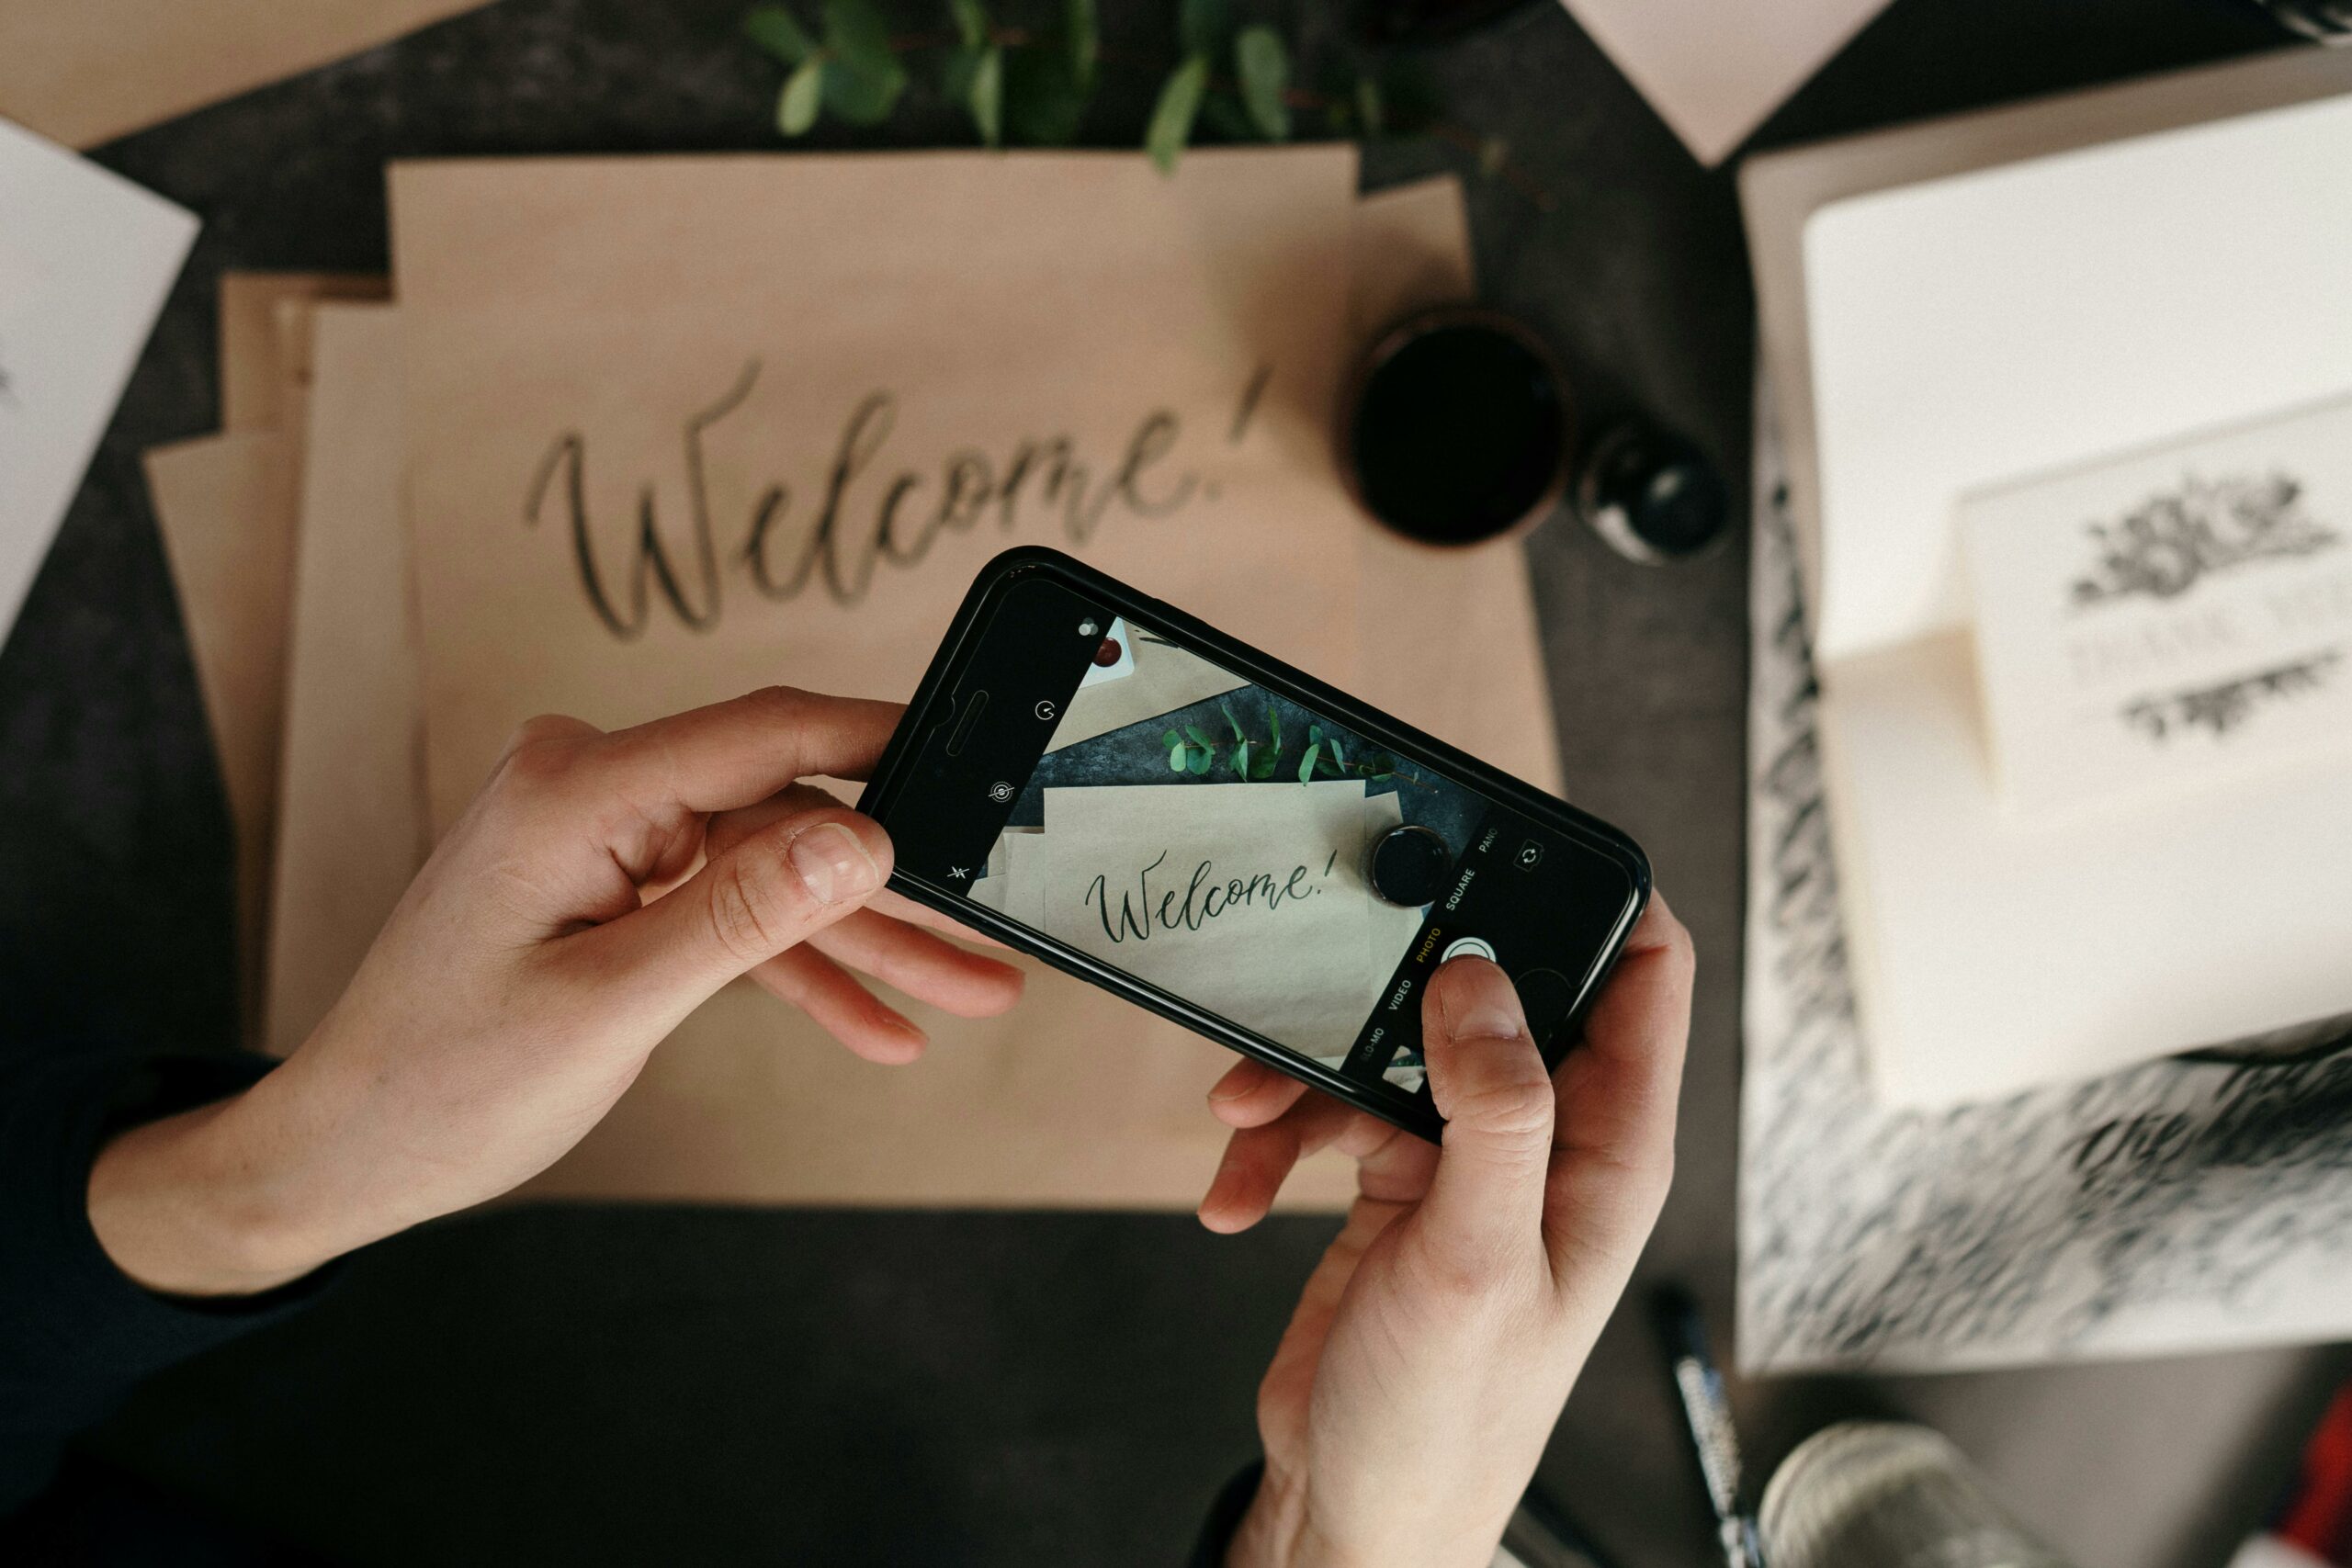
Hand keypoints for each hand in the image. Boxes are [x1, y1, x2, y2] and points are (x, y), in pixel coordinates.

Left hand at [88, 687, 1021, 1296]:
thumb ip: (742, 913)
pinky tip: (876, 1021)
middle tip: (986, 944)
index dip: (880, 745)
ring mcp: (603, 835)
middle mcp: (590, 788)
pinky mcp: (612, 882)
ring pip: (770, 872)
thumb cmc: (444, 1081)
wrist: (349, 1146)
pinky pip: (729, 911)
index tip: (976, 764)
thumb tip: (859, 837)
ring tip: (964, 993)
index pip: (762, 735)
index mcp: (576, 789)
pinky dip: (795, 967)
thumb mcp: (613, 1005)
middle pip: (783, 818)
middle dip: (889, 894)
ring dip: (859, 941)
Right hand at [1199, 899, 1692, 1567]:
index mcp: (1609, 1145)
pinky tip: (1238, 1190)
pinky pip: (1330, 1110)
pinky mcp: (1393, 1182)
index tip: (1510, 845)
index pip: (1642, 972)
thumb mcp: (1479, 1256)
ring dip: (1310, 1068)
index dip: (1594, 891)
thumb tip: (1480, 981)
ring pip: (1392, 1043)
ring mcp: (1466, 1157)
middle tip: (1342, 966)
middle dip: (1406, 972)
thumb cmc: (1449, 1419)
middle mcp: (1546, 1138)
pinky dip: (1275, 1136)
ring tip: (1250, 1109)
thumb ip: (1493, 1111)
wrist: (1356, 1504)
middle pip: (1494, 987)